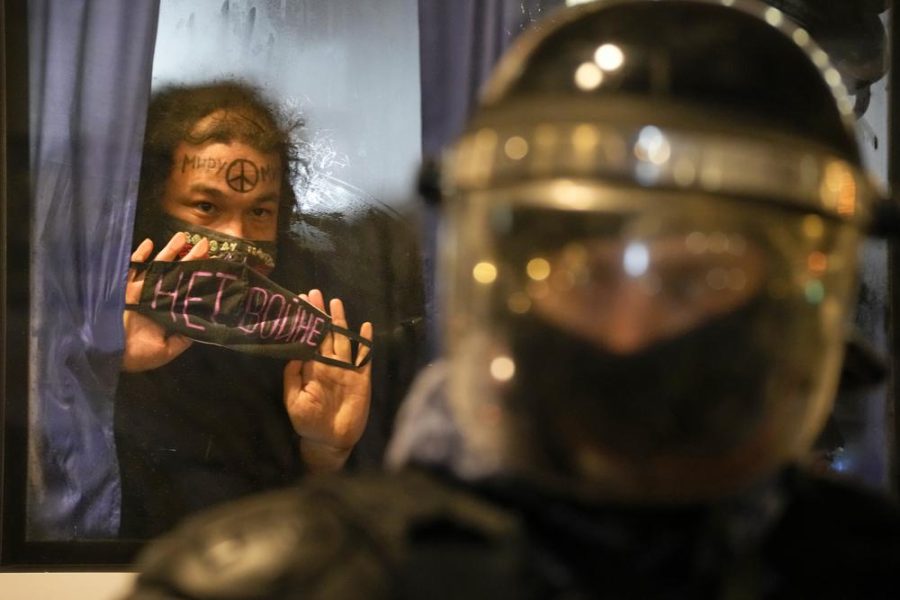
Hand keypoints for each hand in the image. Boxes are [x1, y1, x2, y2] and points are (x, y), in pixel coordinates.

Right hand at [121, 233, 208, 371]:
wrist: (105, 354)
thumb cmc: (138, 355)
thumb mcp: (167, 350)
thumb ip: (183, 338)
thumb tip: (201, 326)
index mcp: (167, 312)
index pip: (187, 291)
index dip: (199, 279)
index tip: (214, 266)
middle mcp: (156, 298)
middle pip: (176, 274)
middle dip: (190, 259)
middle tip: (205, 244)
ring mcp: (140, 291)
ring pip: (157, 267)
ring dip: (169, 251)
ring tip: (182, 236)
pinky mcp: (123, 288)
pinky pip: (131, 268)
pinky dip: (139, 256)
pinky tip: (149, 243)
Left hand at [283, 289, 372, 472]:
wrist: (330, 441)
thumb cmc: (309, 423)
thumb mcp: (294, 401)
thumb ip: (293, 378)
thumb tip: (295, 354)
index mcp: (312, 369)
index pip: (308, 340)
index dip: (306, 323)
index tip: (300, 304)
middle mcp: (329, 365)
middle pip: (325, 335)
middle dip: (320, 315)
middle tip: (314, 293)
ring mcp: (346, 371)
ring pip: (343, 341)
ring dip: (340, 322)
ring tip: (336, 303)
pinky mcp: (361, 379)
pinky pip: (364, 358)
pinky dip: (365, 343)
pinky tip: (365, 327)